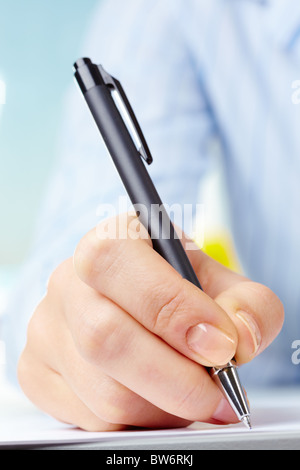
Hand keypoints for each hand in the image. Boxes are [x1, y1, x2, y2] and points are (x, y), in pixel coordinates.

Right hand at [18, 213, 283, 430]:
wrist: (143, 302)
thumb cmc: (180, 289)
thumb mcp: (223, 283)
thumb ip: (247, 304)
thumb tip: (238, 340)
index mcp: (110, 240)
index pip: (117, 264)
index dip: (172, 310)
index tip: (220, 346)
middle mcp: (68, 280)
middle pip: (104, 337)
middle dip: (174, 380)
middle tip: (218, 393)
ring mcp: (47, 327)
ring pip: (101, 389)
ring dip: (161, 405)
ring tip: (188, 391)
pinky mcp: (38, 370)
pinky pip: (88, 416)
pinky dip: (136, 419)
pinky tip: (154, 397)